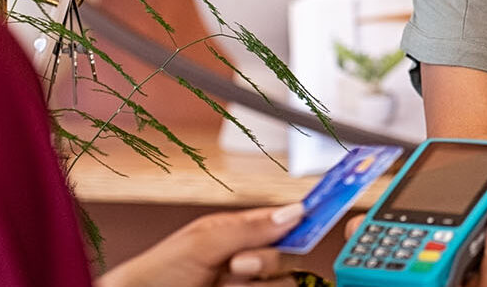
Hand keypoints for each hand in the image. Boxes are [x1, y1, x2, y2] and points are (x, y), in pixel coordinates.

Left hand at [95, 202, 304, 286]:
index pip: (283, 222)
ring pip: (286, 283)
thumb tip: (293, 212)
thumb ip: (249, 227)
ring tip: (229, 283)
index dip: (307, 216)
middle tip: (240, 263)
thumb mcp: (202, 242)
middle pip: (290, 256)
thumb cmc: (155, 274)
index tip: (331, 207)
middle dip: (270, 259)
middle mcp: (247, 262)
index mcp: (238, 235)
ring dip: (262, 281)